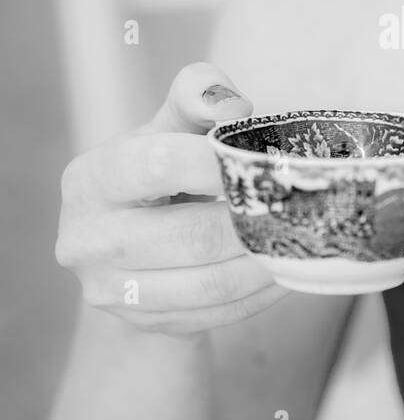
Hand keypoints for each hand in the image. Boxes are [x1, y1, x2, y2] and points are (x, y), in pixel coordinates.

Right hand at [55, 63, 285, 334]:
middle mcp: (86, 240)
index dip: (215, 164)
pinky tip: (287, 268)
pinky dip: (261, 294)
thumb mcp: (169, 125)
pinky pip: (218, 314)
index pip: (157, 166)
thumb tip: (233, 106)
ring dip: (266, 263)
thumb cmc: (159, 170)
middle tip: (299, 208)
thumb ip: (198, 95)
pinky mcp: (145, 324)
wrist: (130, 247)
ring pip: (210, 284)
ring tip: (302, 239)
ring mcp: (111, 292)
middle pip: (190, 236)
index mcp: (90, 179)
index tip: (264, 163)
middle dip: (252, 222)